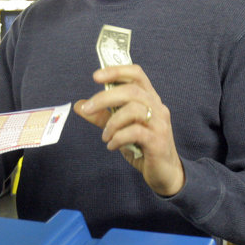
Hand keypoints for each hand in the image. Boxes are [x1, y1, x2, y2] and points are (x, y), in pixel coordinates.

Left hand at [73, 64, 184, 195]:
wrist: (165, 173)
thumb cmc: (143, 147)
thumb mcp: (120, 129)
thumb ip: (102, 116)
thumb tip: (79, 105)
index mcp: (149, 99)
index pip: (136, 74)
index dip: (116, 71)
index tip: (96, 76)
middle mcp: (157, 107)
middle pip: (131, 90)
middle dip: (105, 97)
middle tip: (87, 109)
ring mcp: (159, 124)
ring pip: (133, 109)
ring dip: (112, 122)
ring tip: (105, 136)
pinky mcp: (158, 141)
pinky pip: (135, 132)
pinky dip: (118, 138)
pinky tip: (112, 146)